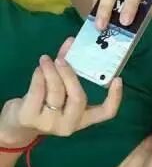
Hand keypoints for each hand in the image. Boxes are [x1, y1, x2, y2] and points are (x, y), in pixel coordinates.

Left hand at [0, 40, 121, 143]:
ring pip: (57, 92)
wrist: (19, 124)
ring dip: (51, 71)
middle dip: (70, 75)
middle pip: (78, 98)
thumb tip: (71, 41)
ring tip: (45, 59)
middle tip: (61, 60)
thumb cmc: (44, 103)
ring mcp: (50, 124)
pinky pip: (38, 91)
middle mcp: (70, 125)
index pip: (106, 113)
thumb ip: (67, 69)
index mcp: (83, 119)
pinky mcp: (31, 118)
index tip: (118, 79)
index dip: (115, 98)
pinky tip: (38, 69)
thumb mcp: (60, 91)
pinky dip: (38, 76)